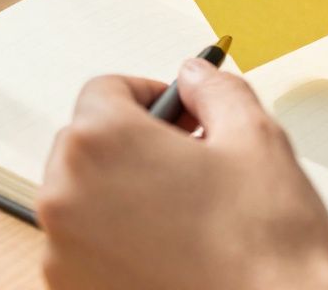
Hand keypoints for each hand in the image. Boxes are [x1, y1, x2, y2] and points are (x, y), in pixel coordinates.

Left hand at [37, 62, 327, 289]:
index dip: (151, 94)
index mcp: (102, 143)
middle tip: (189, 159)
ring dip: (123, 192)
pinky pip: (85, 246)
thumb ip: (215, 90)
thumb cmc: (263, 248)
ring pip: (84, 196)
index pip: (106, 89)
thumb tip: (196, 76)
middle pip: (87, 142)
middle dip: (134, 142)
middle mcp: (66, 196)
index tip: (180, 112)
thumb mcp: (255, 137)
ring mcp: (63, 252)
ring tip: (185, 211)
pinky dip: (118, 240)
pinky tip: (171, 249)